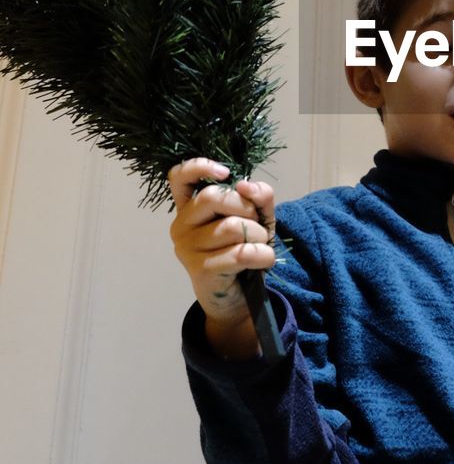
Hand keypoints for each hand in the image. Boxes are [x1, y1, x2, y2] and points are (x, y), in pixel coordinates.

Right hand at [168, 158, 277, 354]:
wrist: (237, 296)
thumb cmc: (243, 249)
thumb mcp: (257, 218)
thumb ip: (258, 196)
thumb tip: (247, 186)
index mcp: (189, 207)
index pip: (178, 177)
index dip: (199, 167)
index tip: (225, 173)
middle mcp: (181, 225)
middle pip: (212, 197)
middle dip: (246, 207)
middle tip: (256, 223)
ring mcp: (187, 248)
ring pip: (231, 227)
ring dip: (259, 235)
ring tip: (261, 245)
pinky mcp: (201, 269)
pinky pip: (240, 253)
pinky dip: (263, 254)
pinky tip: (265, 259)